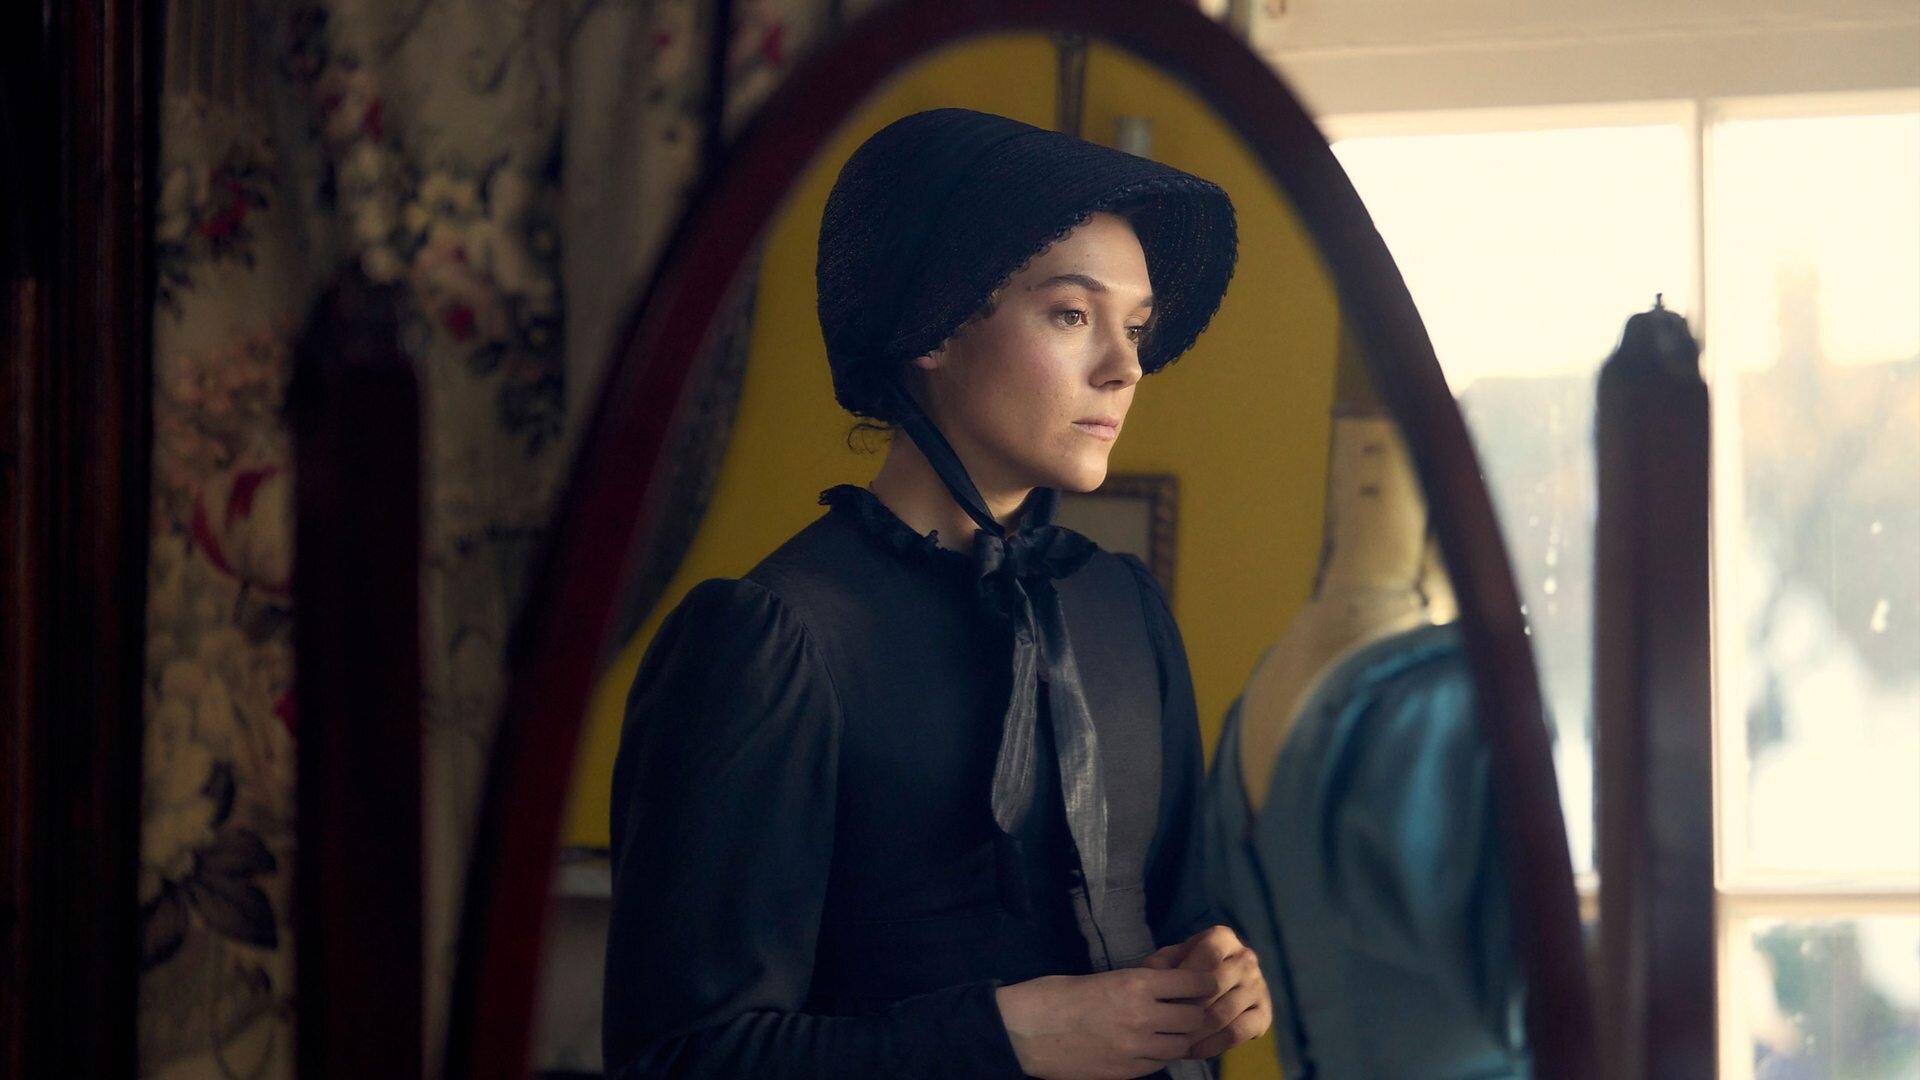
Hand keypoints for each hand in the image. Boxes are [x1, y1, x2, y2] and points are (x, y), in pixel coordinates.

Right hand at [993, 966, 1218, 1079]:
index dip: (1205, 982)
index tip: (1205, 982)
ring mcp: (1136, 1049)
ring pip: (1181, 1046)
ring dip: (1180, 1037)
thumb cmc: (1057, 994)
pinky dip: (1160, 1054)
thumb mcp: (1104, 977)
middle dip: (1196, 1012)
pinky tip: (1149, 1046)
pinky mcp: (1126, 1073)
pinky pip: (1159, 1064)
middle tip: (1188, 1008)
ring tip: (1169, 1029)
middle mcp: (1143, 1016)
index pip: (1193, 983)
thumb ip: (1139, 984)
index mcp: (1135, 984)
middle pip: (1194, 1018)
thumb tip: (1170, 986)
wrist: (1024, 1031)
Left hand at [1140, 924, 1270, 1058]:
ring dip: (1196, 1031)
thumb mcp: (1167, 962)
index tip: (1166, 996)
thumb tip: (1156, 979)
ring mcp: (1258, 986)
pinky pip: (1238, 1032)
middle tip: (1166, 1024)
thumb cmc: (1181, 972)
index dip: (1186, 976)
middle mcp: (1245, 958)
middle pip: (1216, 986)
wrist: (1209, 993)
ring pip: (1224, 1012)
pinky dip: (1213, 1045)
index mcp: (1222, 938)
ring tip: (1174, 1041)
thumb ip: (1160, 966)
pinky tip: (1195, 1051)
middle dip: (1187, 1008)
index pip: (1208, 955)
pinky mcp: (1264, 1014)